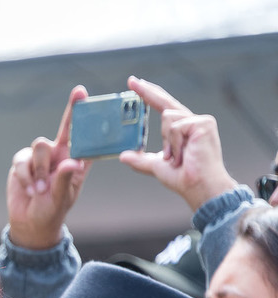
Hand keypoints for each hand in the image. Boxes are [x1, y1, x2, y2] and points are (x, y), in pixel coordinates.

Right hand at [6, 85, 90, 249]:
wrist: (29, 222)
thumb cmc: (52, 210)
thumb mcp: (62, 198)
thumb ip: (65, 180)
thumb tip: (69, 163)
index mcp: (76, 159)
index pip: (82, 133)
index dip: (81, 111)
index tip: (81, 92)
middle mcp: (59, 154)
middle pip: (59, 132)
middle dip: (63, 126)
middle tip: (69, 117)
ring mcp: (40, 158)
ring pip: (39, 146)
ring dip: (39, 170)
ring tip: (40, 190)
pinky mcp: (22, 163)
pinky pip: (22, 160)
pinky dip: (25, 177)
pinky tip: (29, 189)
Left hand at [119, 75, 237, 211]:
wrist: (199, 186)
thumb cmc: (183, 178)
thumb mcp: (156, 166)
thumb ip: (141, 160)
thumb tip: (123, 156)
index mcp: (182, 129)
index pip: (163, 107)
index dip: (150, 94)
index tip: (136, 84)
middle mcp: (192, 121)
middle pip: (165, 103)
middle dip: (147, 92)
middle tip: (132, 80)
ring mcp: (199, 121)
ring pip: (167, 117)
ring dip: (166, 141)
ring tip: (175, 157)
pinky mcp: (203, 123)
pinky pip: (176, 126)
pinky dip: (174, 143)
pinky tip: (181, 154)